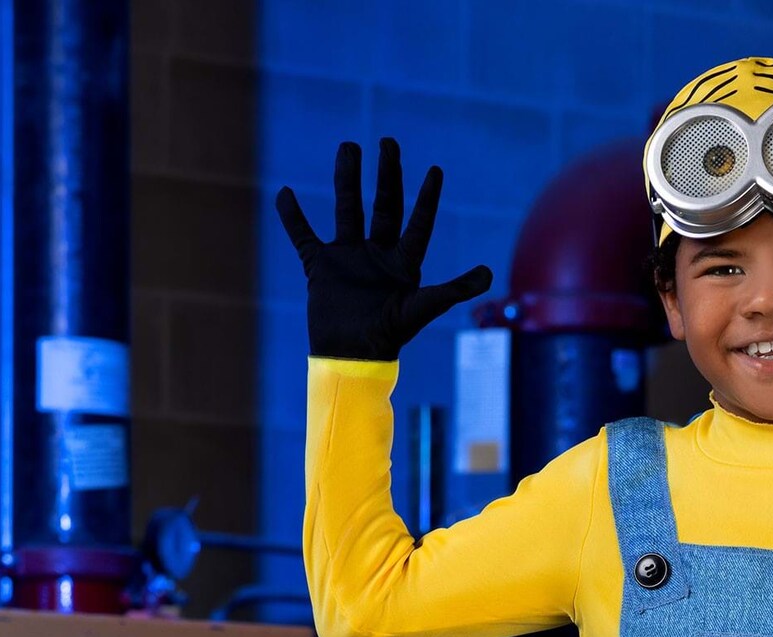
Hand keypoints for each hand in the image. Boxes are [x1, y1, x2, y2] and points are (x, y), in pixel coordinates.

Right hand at [275, 136, 491, 359]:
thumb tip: (488, 274)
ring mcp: (348, 258)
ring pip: (347, 209)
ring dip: (347, 179)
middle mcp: (377, 254)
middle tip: (388, 143)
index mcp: (403, 263)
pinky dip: (293, 217)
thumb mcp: (422, 309)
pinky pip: (304, 236)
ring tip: (349, 147)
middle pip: (384, 206)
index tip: (435, 171)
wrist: (351, 358)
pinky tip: (285, 194)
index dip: (427, 199)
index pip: (418, 223)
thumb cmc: (388, 337)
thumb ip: (452, 289)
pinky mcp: (320, 266)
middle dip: (387, 175)